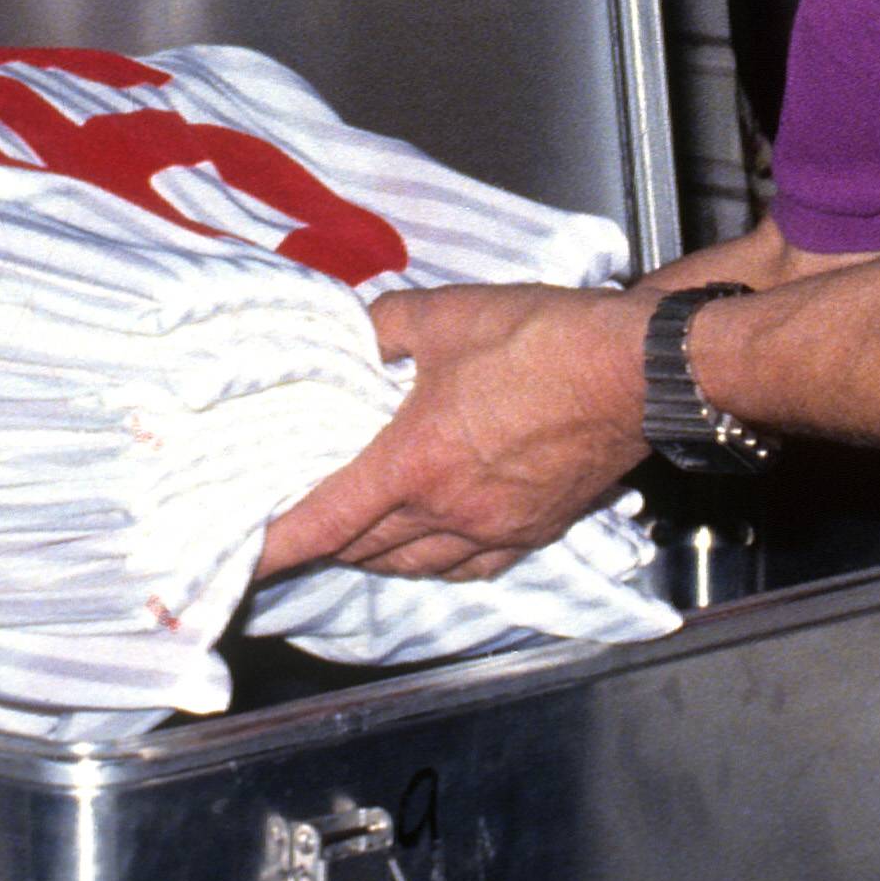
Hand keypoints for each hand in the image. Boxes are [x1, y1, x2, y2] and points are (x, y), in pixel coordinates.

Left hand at [256, 284, 650, 585]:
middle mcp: (449, 511)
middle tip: (297, 536)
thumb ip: (386, 324)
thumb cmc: (542, 339)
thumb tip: (361, 334)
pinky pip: (472, 568)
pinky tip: (435, 552)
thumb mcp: (445, 312)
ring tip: (357, 542)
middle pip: (367, 550)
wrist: (636, 370)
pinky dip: (438, 565)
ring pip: (418, 565)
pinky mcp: (536, 530)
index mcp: (414, 463)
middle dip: (325, 548)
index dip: (279, 547)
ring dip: (378, 559)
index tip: (243, 566)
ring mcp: (497, 528)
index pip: (327, 520)